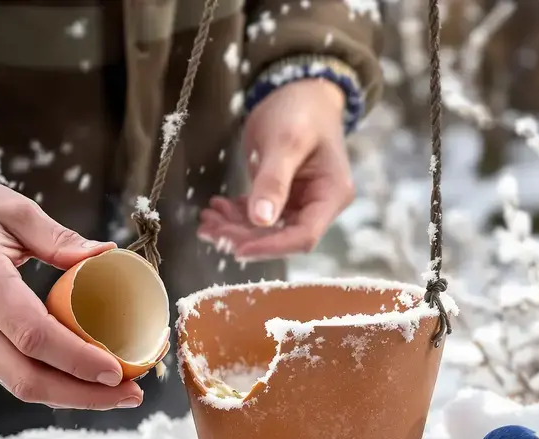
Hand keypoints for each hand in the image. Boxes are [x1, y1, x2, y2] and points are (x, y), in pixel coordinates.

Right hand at [0, 173, 143, 409]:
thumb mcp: (13, 209)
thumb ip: (61, 239)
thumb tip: (109, 258)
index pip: (36, 337)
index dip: (79, 361)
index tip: (119, 370)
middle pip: (28, 379)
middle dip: (84, 395)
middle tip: (131, 394)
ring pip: (19, 386)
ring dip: (71, 396)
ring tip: (116, 392)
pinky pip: (9, 375)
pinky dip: (49, 382)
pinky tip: (82, 378)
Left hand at [198, 78, 353, 259]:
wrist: (300, 89)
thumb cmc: (300, 110)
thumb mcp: (285, 141)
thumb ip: (273, 180)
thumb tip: (261, 219)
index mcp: (331, 195)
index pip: (303, 236)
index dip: (270, 247)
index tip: (236, 249)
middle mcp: (319, 204)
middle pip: (281, 236)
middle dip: (244, 236)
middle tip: (211, 229)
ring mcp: (300, 201)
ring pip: (265, 229)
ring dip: (234, 228)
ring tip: (206, 219)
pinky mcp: (282, 196)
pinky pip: (257, 214)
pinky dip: (235, 216)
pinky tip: (215, 209)